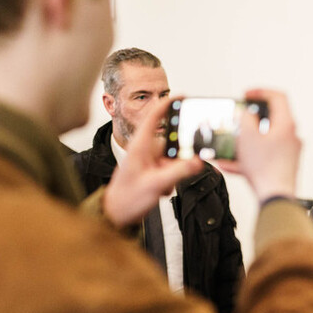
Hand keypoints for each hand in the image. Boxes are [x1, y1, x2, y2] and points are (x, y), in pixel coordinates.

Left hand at [102, 96, 202, 227]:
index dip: (168, 104)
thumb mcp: (154, 185)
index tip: (182, 97)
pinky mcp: (152, 172)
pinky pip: (170, 171)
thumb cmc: (126, 199)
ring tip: (162, 187)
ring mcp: (149, 162)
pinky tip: (160, 191)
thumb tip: (197, 161)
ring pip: (173, 160)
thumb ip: (178, 172)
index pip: (154, 117)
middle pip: (171, 144)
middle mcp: (145, 151)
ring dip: (174, 174)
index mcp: (140, 146)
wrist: (115, 215)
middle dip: (178, 160)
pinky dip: (170, 181)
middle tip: (176, 174)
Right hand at [215, 89, 299, 201]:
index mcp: (286, 125)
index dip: (260, 92)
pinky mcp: (282, 166)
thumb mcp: (247, 137)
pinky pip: (262, 157)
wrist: (275, 199)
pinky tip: (230, 164)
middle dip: (249, 120)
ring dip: (245, 141)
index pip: (278, 97)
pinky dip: (247, 157)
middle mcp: (291, 137)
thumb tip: (245, 113)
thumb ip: (244, 118)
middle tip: (238, 119)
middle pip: (270, 119)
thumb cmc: (266, 170)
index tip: (247, 95)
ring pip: (264, 140)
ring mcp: (288, 153)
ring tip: (230, 144)